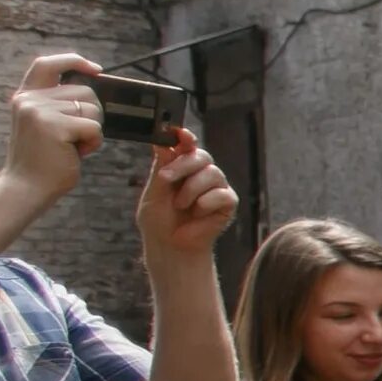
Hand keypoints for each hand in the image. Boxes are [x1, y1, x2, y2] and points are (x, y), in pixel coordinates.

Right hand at [2, 54, 102, 205]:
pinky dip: (94, 143)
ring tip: (72, 146)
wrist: (27, 188)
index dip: (73, 60)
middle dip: (93, 114)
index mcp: (26, 97)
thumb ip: (59, 105)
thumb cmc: (44, 160)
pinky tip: (76, 153)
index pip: (47, 64)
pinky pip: (94, 127)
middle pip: (85, 91)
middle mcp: (30, 99)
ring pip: (93, 109)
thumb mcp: (46, 125)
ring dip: (93, 131)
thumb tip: (93, 87)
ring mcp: (40, 111)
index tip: (96, 70)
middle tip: (76, 137)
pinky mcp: (54, 126)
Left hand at [135, 134, 237, 259]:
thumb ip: (160, 166)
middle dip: (183, 165)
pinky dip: (206, 203)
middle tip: (165, 179)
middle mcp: (200, 173)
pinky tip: (197, 213)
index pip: (186, 146)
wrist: (170, 246)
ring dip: (191, 190)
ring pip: (211, 173)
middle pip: (201, 155)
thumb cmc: (159, 220)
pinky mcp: (228, 202)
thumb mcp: (153, 191)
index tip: (180, 134)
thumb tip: (163, 142)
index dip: (185, 137)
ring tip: (180, 206)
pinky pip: (222, 194)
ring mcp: (216, 187)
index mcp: (181, 167)